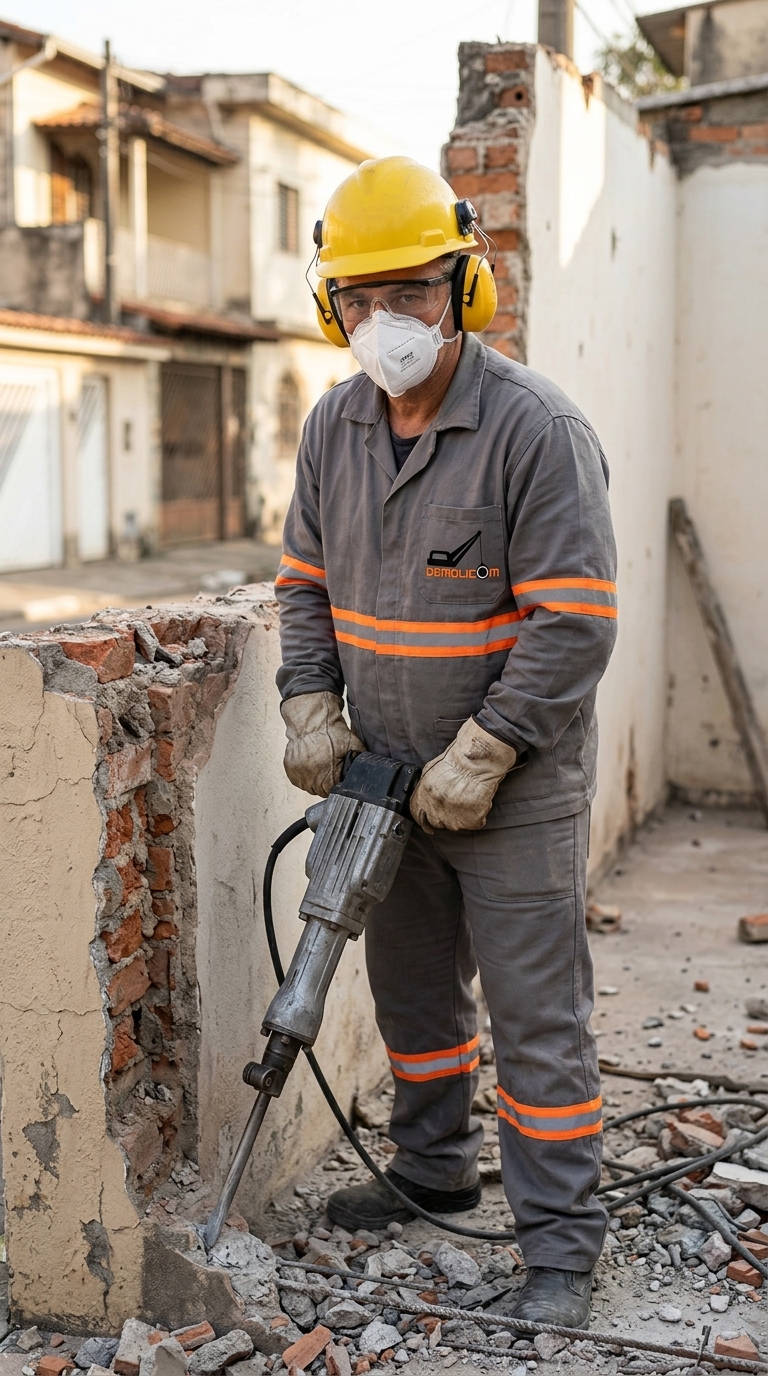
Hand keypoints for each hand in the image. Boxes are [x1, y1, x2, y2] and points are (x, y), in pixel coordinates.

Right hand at [280, 691, 363, 796]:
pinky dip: (303, 773)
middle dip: (325, 783)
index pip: (333, 792)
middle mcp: (311, 778)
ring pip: (308, 786)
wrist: (311, 720)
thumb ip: (359, 763)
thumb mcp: (354, 747)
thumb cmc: (331, 732)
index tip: (337, 777)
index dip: (336, 785)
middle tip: (328, 769)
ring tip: (319, 765)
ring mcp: (299, 773)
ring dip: (314, 779)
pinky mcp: (289, 768)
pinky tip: (310, 763)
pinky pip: (298, 779)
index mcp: (328, 776)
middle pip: (320, 791)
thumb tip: (367, 772)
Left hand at [410, 718, 516, 832]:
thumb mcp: (431, 770)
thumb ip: (425, 787)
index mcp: (424, 796)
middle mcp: (436, 809)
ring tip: (468, 800)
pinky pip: (472, 824)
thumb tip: (424, 796)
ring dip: (461, 817)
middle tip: (455, 803)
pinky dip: (477, 817)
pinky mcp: (470, 822)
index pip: (417, 815)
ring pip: (455, 825)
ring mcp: (453, 818)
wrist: (476, 762)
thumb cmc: (458, 761)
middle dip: (444, 816)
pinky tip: (478, 803)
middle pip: (436, 822)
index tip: (430, 818)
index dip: (424, 817)